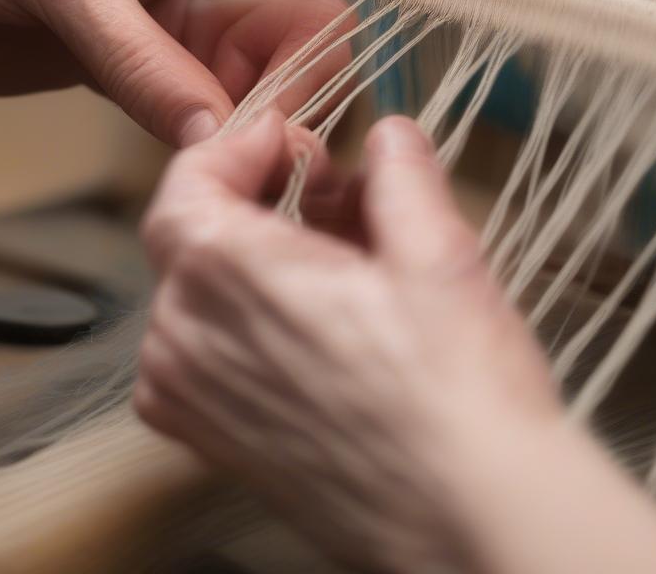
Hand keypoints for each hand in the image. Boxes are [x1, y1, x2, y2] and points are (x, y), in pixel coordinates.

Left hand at [135, 112, 561, 570]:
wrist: (472, 519)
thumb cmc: (455, 391)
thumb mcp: (438, 249)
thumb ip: (399, 173)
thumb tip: (388, 136)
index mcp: (222, 273)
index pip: (187, 179)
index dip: (241, 145)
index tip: (293, 138)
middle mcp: (183, 337)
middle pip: (196, 233)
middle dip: (262, 198)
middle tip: (340, 194)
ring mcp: (191, 399)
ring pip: (203, 292)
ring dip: (261, 258)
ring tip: (347, 260)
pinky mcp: (212, 443)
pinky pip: (207, 350)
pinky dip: (252, 317)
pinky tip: (328, 323)